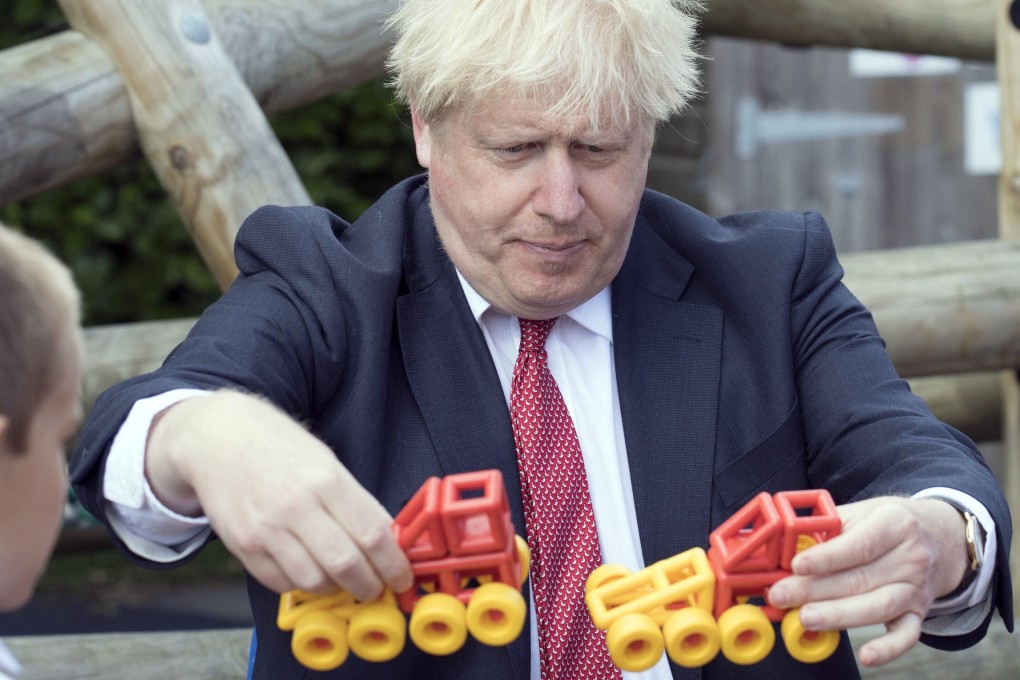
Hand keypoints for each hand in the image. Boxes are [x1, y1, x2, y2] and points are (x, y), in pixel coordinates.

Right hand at [145, 390, 412, 599]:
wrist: (218, 438)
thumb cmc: (278, 447)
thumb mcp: (327, 462)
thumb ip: (355, 502)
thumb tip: (387, 542)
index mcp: (326, 479)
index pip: (372, 534)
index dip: (394, 564)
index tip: (401, 576)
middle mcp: (295, 505)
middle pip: (346, 565)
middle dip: (369, 585)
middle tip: (376, 587)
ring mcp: (266, 528)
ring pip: (314, 581)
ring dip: (335, 588)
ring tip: (342, 578)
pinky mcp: (243, 545)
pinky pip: (281, 582)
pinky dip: (301, 583)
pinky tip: (307, 568)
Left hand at [766, 496, 967, 666]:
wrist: (940, 537)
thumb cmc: (888, 523)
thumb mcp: (862, 512)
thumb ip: (827, 527)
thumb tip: (784, 545)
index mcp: (894, 524)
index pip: (858, 544)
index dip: (826, 557)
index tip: (797, 565)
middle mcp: (910, 557)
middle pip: (860, 579)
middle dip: (815, 590)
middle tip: (781, 595)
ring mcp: (916, 588)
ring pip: (877, 606)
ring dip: (839, 615)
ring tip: (805, 618)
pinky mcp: (919, 613)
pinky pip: (907, 635)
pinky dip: (888, 648)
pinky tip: (867, 656)